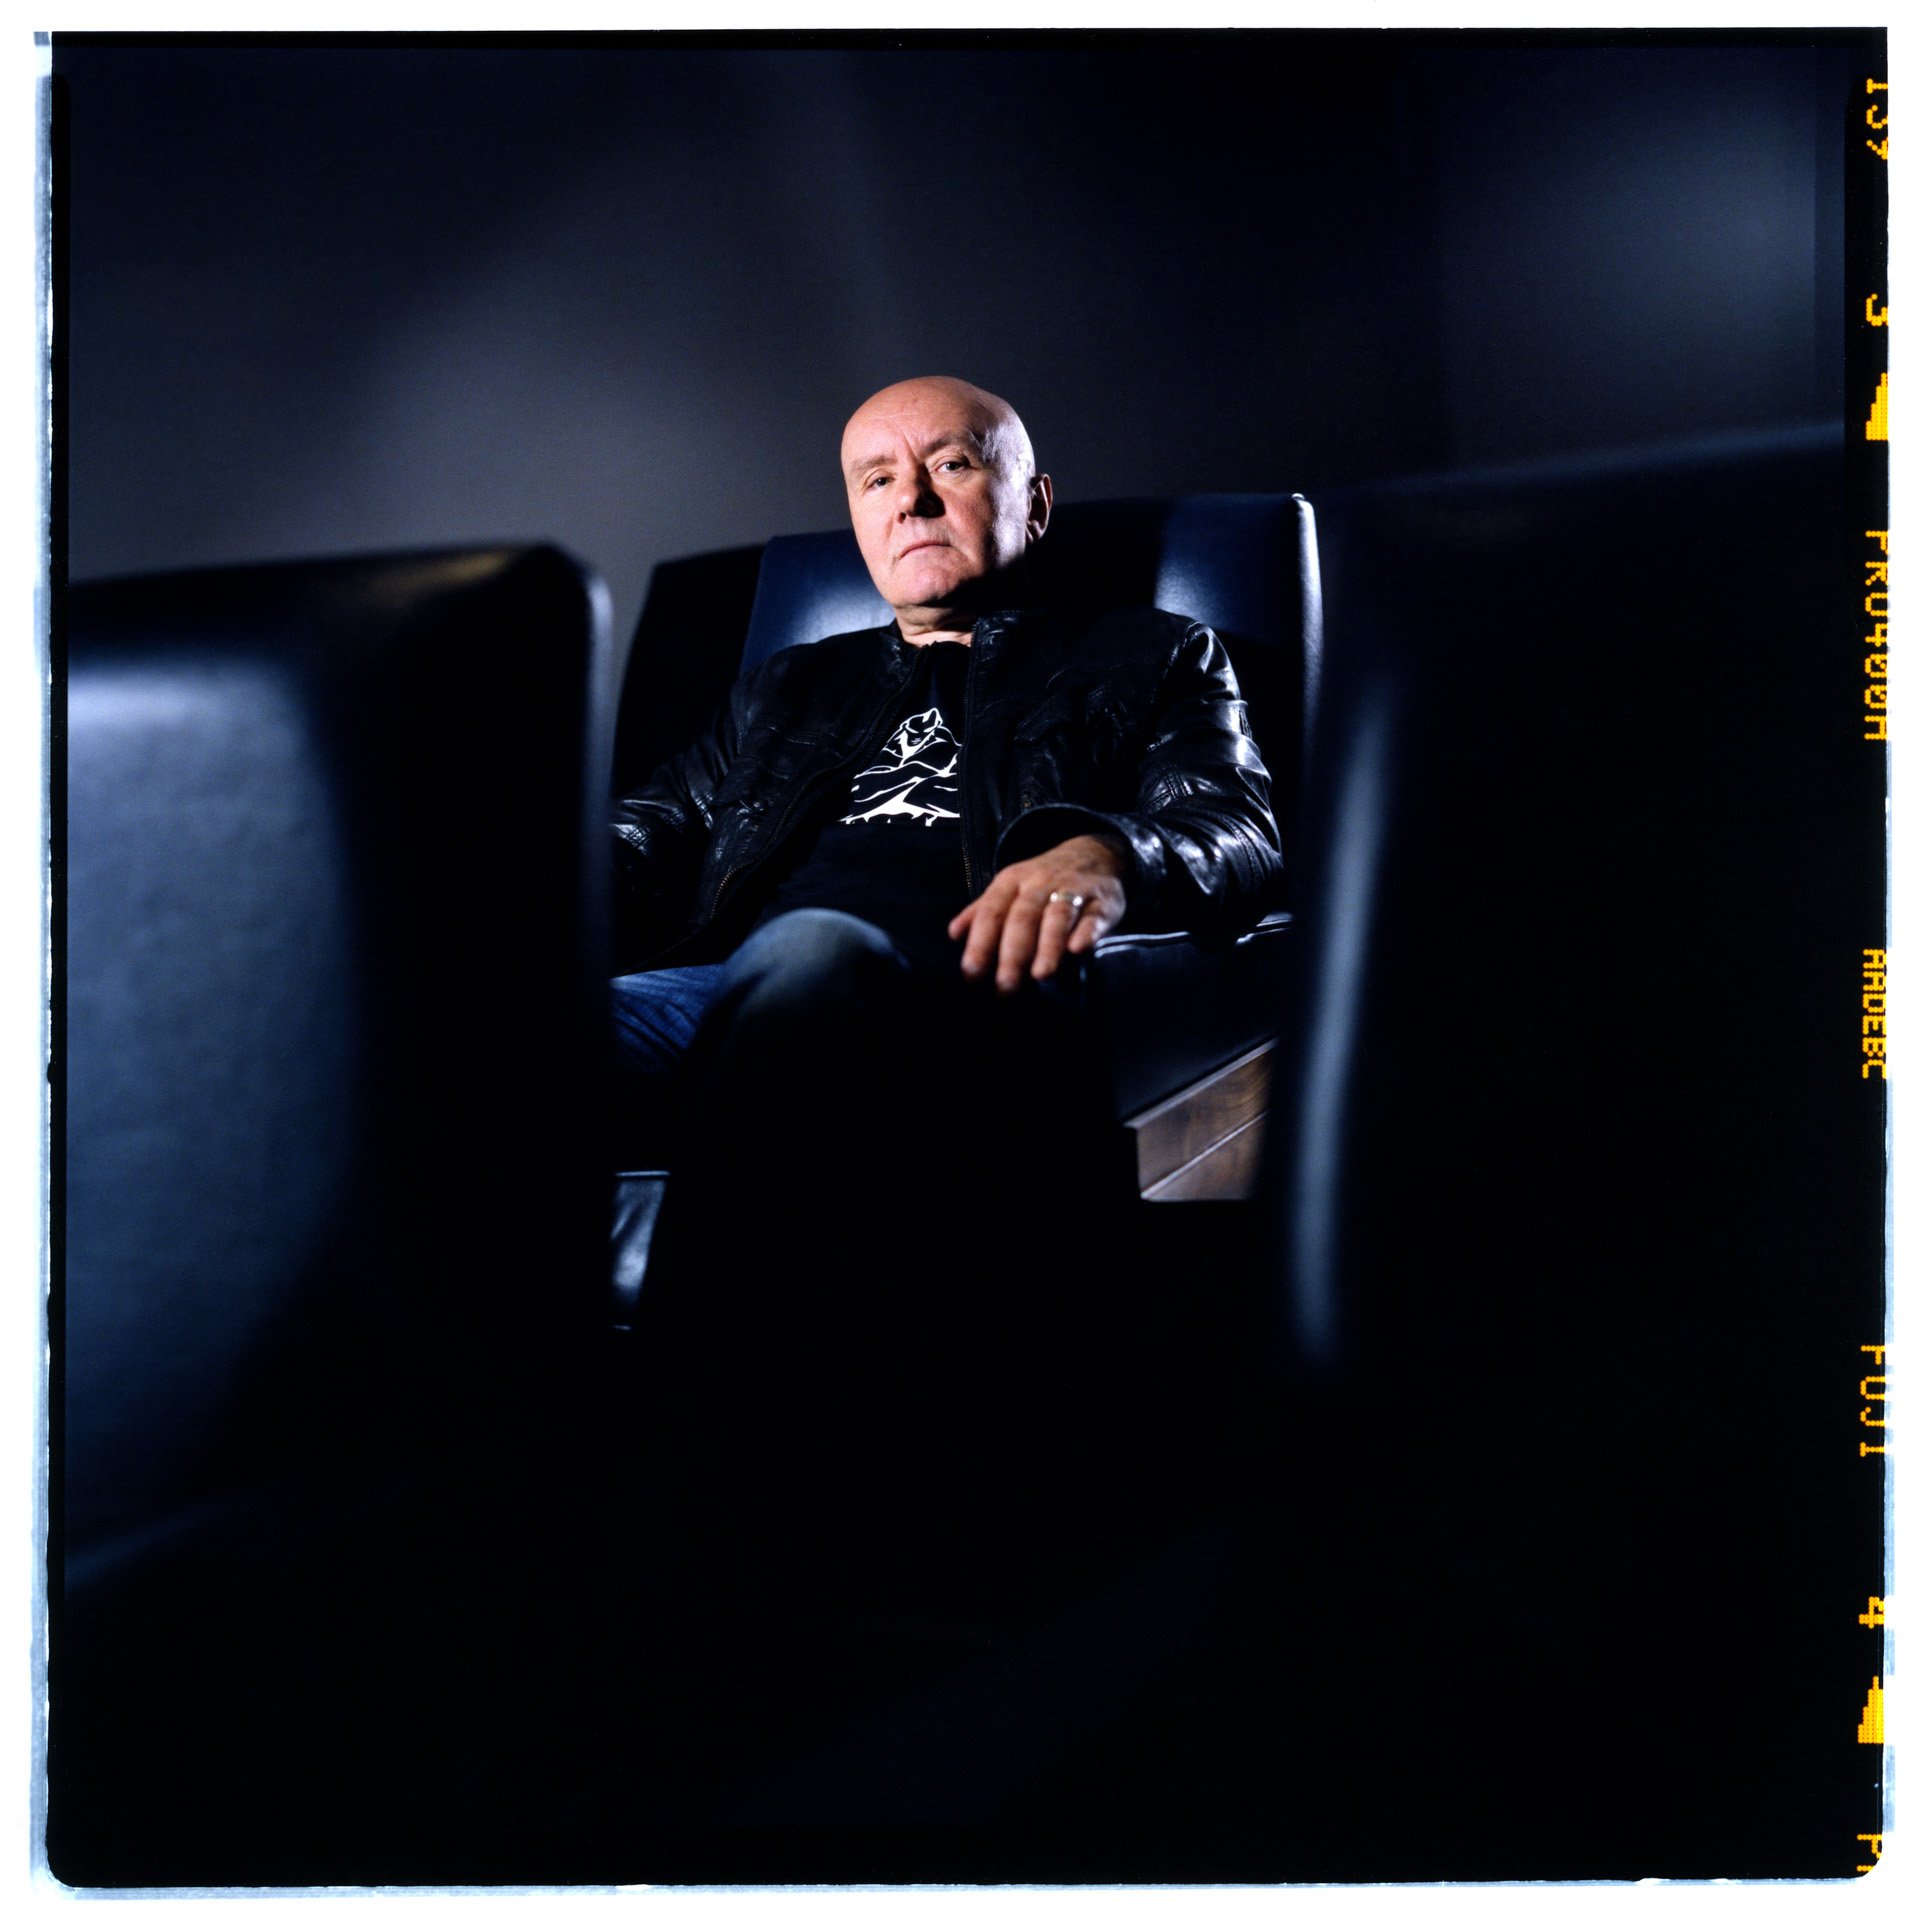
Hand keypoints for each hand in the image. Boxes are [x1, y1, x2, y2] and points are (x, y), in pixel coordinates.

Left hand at [949, 833, 1128, 992]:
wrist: (1094, 853)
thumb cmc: (1043, 881)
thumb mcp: (1010, 887)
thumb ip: (983, 911)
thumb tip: (953, 934)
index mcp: (1012, 881)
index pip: (991, 912)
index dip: (980, 943)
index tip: (971, 974)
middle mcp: (1040, 883)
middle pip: (1023, 917)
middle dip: (1013, 953)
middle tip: (1006, 987)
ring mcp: (1073, 890)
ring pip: (1058, 916)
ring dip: (1049, 945)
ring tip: (1041, 975)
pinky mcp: (1102, 901)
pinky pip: (1093, 917)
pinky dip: (1086, 932)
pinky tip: (1078, 950)